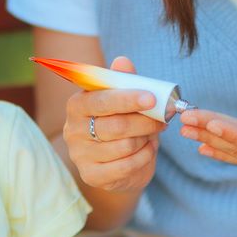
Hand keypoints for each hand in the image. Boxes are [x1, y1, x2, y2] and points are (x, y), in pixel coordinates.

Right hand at [63, 56, 165, 192]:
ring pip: (124, 146)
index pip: (101, 100)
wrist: (116, 162)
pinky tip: (148, 150)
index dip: (127, 99)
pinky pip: (126, 167)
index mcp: (77, 105)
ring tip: (152, 134)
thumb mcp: (123, 101)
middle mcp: (73, 130)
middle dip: (145, 121)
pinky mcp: (91, 175)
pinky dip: (144, 157)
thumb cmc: (119, 123)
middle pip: (115, 125)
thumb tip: (122, 61)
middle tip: (164, 119)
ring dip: (146, 140)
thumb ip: (123, 81)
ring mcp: (80, 155)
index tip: (152, 98)